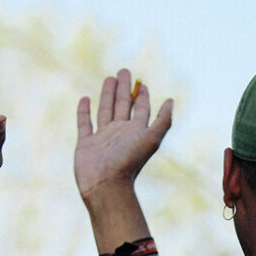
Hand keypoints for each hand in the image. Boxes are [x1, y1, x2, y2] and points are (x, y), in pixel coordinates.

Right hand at [74, 70, 172, 202]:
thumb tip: (172, 101)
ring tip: (109, 78)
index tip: (143, 85)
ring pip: (105, 111)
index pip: (141, 110)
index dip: (143, 98)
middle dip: (124, 90)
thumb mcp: (151, 139)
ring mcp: (102, 138)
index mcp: (136, 132)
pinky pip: (84, 123)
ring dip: (108, 95)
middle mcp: (120, 133)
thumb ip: (163, 121)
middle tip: (124, 71)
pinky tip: (86, 98)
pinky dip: (84, 111)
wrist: (106, 185)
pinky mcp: (86, 143)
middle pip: (123, 106)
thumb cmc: (129, 162)